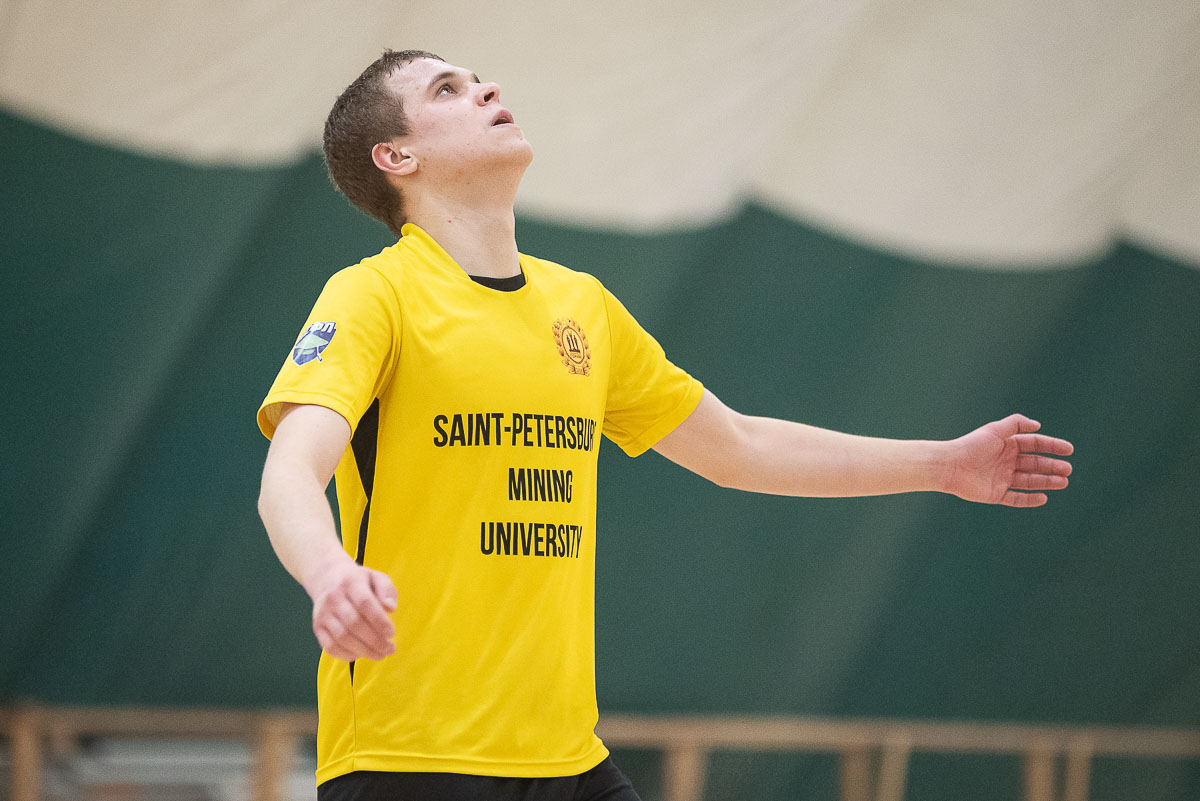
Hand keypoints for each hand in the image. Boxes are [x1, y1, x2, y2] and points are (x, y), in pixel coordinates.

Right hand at [308, 560, 397, 661]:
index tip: (391, 634)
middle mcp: (333, 597)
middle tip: (390, 649)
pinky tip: (361, 654)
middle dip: (374, 640)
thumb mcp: (376, 577)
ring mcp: (323, 613)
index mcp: (350, 581)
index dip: (379, 621)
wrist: (327, 579)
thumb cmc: (359, 581)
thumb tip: (391, 608)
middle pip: (353, 623)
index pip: (364, 603)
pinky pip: (330, 646)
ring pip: (342, 637)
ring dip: (363, 650)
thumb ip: (387, 590)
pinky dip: (346, 655)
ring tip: (380, 654)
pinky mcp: (318, 627)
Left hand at [943, 414, 1073, 506]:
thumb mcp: (994, 430)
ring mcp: (1002, 478)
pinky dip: (1029, 499)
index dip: (1052, 447)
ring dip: (1046, 481)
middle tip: (1068, 470)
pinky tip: (1043, 497)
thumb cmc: (971, 446)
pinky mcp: (995, 494)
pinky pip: (1016, 498)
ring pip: (1029, 481)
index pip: (1035, 445)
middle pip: (1035, 464)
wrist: (950, 466)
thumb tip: (1038, 425)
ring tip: (1063, 482)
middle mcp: (1006, 462)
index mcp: (1007, 445)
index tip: (1069, 450)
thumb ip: (1016, 424)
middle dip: (1052, 466)